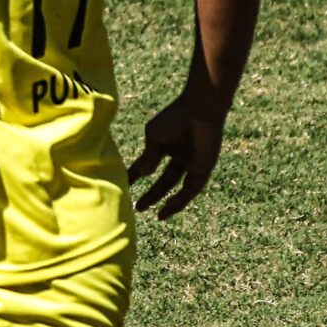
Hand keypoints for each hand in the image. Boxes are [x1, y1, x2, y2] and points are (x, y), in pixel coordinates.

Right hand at [127, 98, 226, 217]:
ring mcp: (191, 163)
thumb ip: (149, 157)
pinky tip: (167, 208)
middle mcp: (179, 156)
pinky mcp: (203, 168)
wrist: (198, 110)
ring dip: (166, 201)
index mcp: (165, 146)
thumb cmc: (174, 117)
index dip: (136, 175)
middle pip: (164, 181)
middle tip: (138, 207)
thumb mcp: (154, 138)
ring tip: (156, 215)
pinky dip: (180, 200)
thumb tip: (144, 174)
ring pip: (178, 188)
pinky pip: (191, 189)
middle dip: (152, 194)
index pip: (148, 165)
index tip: (124, 186)